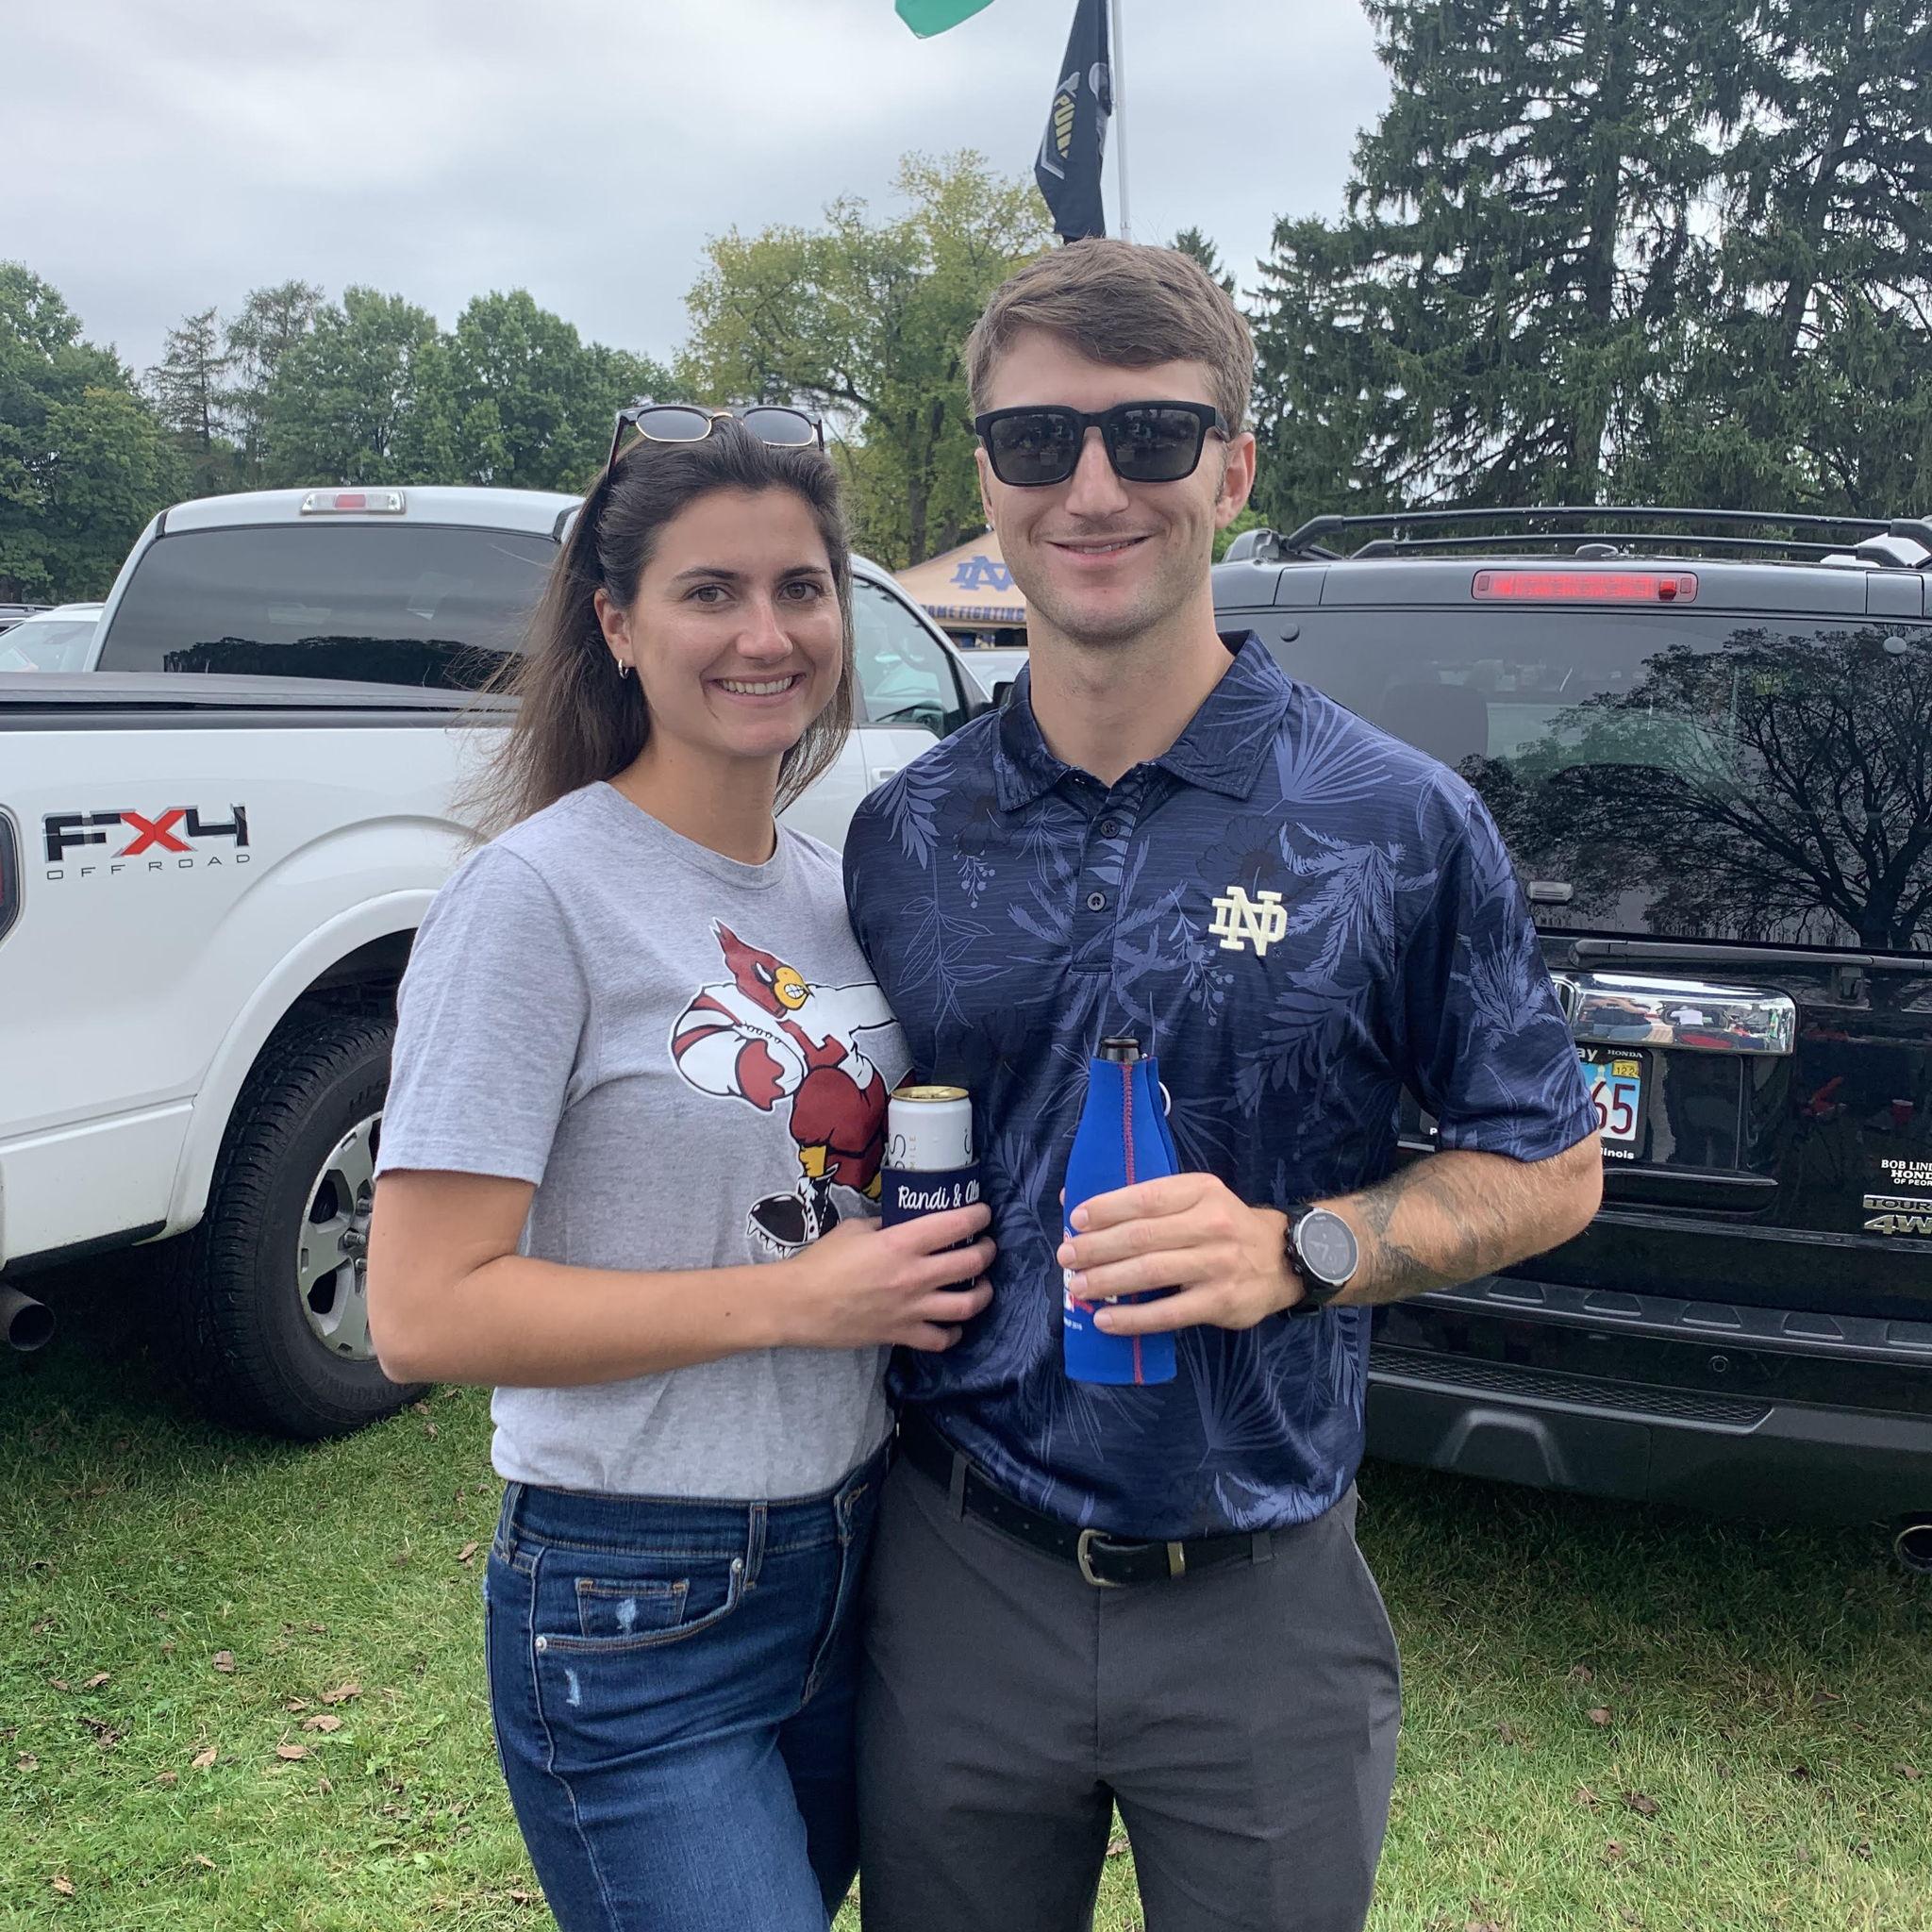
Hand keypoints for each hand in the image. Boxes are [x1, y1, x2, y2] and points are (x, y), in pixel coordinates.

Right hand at [781, 1204, 993, 1352]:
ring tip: (983, 1286)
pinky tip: (954, 1325)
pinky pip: (941, 1339)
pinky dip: (953, 1333)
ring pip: (967, 1305)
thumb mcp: (855, 1229)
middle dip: (987, 1251)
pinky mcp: (901, 1334)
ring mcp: (911, 1309)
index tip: (983, 1214)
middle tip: (986, 1246)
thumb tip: (902, 1224)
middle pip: (971, 1264)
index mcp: (901, 1243)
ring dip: (983, 1293)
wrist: (798, 1304)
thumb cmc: (822, 1262)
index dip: (977, 1216)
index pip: (955, 1225)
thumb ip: (886, 1226)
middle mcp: (914, 1276)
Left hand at [1057, 1174, 1298, 1334]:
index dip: (1106, 1209)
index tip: (1075, 1220)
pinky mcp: (1220, 1301)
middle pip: (1142, 1236)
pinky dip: (1133, 1319)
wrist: (1284, 1259)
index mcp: (1201, 1191)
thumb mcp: (1197, 1199)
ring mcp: (1218, 1265)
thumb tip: (1077, 1199)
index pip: (1145, 1198)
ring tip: (1077, 1287)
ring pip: (1151, 1272)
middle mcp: (1211, 1224)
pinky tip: (1106, 1320)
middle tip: (1066, 1256)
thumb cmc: (1226, 1226)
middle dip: (1096, 1247)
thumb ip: (1149, 1201)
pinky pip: (1168, 1313)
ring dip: (1107, 1280)